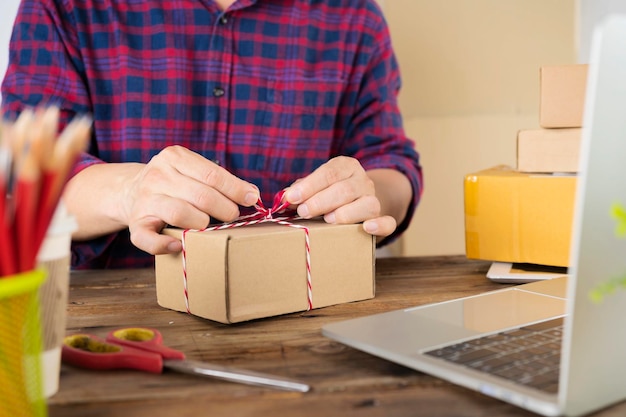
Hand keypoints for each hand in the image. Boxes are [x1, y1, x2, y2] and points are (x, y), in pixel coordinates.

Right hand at [122, 146, 258, 254]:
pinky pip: (148, 239)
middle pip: (201, 195)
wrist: (130, 191)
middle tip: (233, 216)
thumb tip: (252, 193)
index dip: (235, 189)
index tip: (251, 198)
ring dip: (202, 223)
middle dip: (225, 209)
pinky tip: (179, 245)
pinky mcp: (135, 224)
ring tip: (209, 225)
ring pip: (180, 213)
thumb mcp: (193, 170)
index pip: (211, 174)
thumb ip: (220, 179)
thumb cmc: (175, 183)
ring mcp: (144, 200)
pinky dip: (164, 245)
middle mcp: (156, 176)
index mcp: (174, 157)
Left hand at [283, 156, 405, 238]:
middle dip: (321, 201)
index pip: (329, 172)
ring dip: (345, 213)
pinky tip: (367, 227)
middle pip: (344, 189)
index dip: (309, 185)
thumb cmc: (329, 194)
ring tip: (328, 220)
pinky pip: (388, 222)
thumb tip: (283, 198)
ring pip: (367, 204)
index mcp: (346, 167)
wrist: (358, 202)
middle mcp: (363, 181)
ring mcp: (375, 199)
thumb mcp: (316, 187)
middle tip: (303, 212)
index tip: (291, 197)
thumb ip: (301, 190)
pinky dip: (380, 225)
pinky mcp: (383, 219)